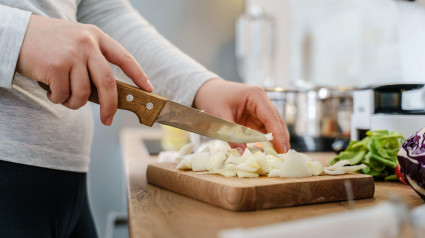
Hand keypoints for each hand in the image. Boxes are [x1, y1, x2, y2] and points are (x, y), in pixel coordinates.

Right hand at [16, 15, 152, 124]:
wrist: (16, 33)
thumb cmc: (50, 43)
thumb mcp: (77, 41)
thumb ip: (94, 60)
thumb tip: (108, 94)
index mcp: (97, 37)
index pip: (124, 58)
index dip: (138, 75)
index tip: (148, 90)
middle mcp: (87, 44)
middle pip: (108, 83)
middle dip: (110, 106)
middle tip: (108, 120)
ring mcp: (72, 54)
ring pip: (83, 94)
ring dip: (74, 103)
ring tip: (63, 96)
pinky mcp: (56, 66)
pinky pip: (63, 95)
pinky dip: (57, 99)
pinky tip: (50, 89)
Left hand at [193, 79, 289, 152]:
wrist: (206, 90)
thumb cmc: (213, 98)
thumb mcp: (220, 116)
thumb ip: (232, 134)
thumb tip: (242, 154)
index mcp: (255, 96)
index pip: (271, 116)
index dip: (277, 133)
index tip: (282, 149)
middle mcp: (261, 101)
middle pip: (276, 121)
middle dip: (281, 138)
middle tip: (284, 156)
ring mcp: (259, 108)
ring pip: (273, 126)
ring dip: (276, 140)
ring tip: (279, 156)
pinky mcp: (255, 116)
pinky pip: (264, 129)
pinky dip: (267, 139)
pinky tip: (269, 151)